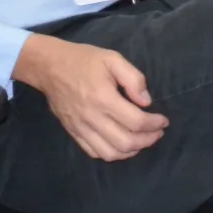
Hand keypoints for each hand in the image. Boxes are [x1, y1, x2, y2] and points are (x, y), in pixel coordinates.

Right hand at [12, 35, 167, 161]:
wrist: (49, 66)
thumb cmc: (83, 60)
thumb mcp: (112, 58)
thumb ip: (133, 78)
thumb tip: (146, 101)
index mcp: (103, 97)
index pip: (136, 121)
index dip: (154, 124)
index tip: (163, 120)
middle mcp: (92, 117)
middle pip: (126, 142)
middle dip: (148, 140)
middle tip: (156, 132)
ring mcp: (81, 128)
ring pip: (111, 153)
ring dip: (132, 151)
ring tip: (141, 140)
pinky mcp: (73, 132)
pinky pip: (94, 152)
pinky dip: (112, 153)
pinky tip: (121, 144)